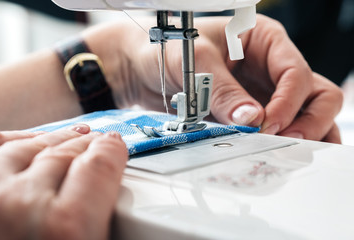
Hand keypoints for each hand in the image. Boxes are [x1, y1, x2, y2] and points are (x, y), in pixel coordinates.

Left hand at [0, 125, 126, 238]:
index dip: (111, 150)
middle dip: (88, 145)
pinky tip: (32, 138)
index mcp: (65, 227)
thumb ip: (103, 215)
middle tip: (99, 144)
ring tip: (73, 136)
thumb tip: (116, 191)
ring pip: (31, 146)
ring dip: (57, 139)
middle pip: (66, 154)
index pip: (99, 165)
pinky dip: (17, 139)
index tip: (115, 146)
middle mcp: (20, 205)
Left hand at [84, 14, 342, 142]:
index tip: (267, 124)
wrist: (141, 68)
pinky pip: (280, 128)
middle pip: (315, 94)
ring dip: (305, 135)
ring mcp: (262, 92)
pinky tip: (280, 154)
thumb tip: (250, 120)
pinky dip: (286, 143)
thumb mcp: (194, 61)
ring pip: (306, 113)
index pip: (294, 72)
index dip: (288, 101)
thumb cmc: (166, 50)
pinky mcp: (250, 113)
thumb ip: (222, 91)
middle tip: (288, 142)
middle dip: (310, 120)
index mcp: (263, 40)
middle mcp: (269, 67)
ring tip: (288, 153)